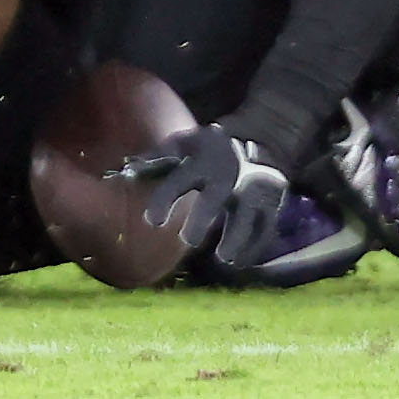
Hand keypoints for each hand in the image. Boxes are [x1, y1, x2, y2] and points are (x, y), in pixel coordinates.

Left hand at [119, 123, 288, 267]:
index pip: (179, 180)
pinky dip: (255, 245)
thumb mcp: (184, 143)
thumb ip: (157, 158)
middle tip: (188, 240)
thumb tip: (126, 169)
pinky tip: (241, 261)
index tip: (152, 221)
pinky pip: (266, 226)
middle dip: (202, 218)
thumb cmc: (210, 147)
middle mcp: (227, 174)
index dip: (165, 199)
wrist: (260, 137)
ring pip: (247, 214)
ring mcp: (253, 188)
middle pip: (215, 198)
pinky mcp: (272, 201)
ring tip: (224, 258)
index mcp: (201, 160)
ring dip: (236, 237)